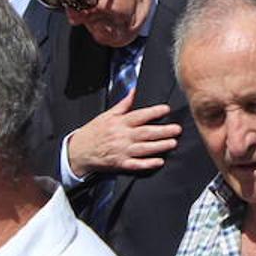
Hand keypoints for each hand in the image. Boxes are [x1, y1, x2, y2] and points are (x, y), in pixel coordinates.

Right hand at [66, 89, 180, 176]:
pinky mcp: (120, 164)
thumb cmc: (94, 132)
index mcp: (119, 123)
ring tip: (173, 143)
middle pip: (145, 133)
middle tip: (177, 129)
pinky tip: (159, 161)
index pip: (139, 116)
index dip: (153, 112)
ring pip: (143, 148)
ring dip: (159, 146)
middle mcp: (122, 136)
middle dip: (163, 131)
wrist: (78, 152)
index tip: (166, 109)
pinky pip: (135, 164)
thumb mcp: (107, 115)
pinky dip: (147, 163)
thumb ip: (124, 104)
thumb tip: (135, 91)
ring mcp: (121, 151)